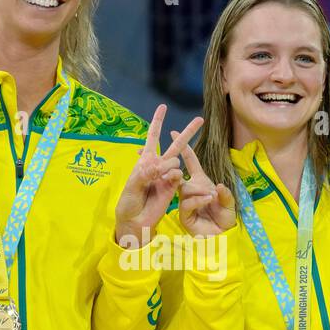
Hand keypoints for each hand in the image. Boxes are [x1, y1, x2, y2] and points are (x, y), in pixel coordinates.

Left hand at [114, 104, 202, 246]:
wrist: (136, 222)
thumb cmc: (128, 203)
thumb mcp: (131, 188)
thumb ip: (143, 175)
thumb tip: (157, 165)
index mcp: (145, 161)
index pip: (152, 137)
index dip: (157, 122)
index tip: (163, 106)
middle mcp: (158, 166)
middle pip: (175, 145)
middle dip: (188, 132)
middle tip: (201, 119)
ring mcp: (167, 176)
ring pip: (177, 160)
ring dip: (168, 166)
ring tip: (158, 178)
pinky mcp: (174, 187)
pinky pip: (178, 175)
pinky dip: (174, 176)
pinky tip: (167, 181)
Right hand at [177, 137, 235, 237]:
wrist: (222, 237)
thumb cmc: (224, 218)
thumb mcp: (229, 203)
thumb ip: (225, 194)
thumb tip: (217, 186)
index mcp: (201, 183)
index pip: (191, 162)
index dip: (184, 149)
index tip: (174, 133)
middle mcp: (191, 191)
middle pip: (179, 175)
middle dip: (172, 168)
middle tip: (168, 161)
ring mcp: (186, 203)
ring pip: (185, 189)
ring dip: (198, 190)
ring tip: (211, 196)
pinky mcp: (185, 215)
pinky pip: (188, 203)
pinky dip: (199, 200)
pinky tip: (209, 200)